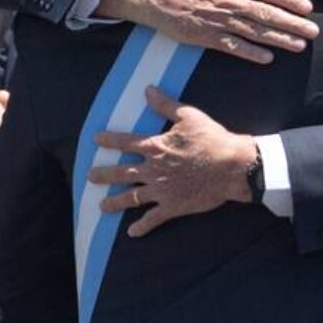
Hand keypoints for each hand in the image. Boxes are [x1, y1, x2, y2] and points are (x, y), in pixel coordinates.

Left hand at [90, 87, 256, 236]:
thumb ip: (166, 105)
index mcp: (156, 147)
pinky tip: (132, 233)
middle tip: (89, 177)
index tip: (95, 140)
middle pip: (122, 173)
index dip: (109, 140)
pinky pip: (153, 219)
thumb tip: (148, 90)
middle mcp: (153, 170)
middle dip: (103, 174)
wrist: (232, 167)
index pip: (126, 142)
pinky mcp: (173, 206)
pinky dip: (142, 227)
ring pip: (132, 197)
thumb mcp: (189, 116)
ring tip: (102, 207)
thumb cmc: (212, 139)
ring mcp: (161, 190)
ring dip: (115, 202)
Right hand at [99, 0, 318, 63]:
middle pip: (267, 14)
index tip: (308, 8)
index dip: (289, 0)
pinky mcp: (206, 36)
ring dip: (279, 40)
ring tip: (299, 46)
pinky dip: (251, 53)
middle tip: (313, 32)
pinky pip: (233, 47)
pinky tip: (268, 58)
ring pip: (255, 32)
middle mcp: (229, 1)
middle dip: (293, 24)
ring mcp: (218, 20)